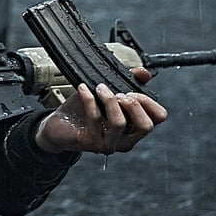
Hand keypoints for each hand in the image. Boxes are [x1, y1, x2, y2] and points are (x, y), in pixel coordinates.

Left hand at [36, 68, 167, 154]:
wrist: (57, 126)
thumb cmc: (83, 112)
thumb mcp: (107, 94)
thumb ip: (127, 82)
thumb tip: (144, 72)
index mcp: (134, 128)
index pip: (158, 118)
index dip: (149, 101)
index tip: (132, 90)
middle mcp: (125, 139)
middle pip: (146, 125)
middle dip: (134, 103)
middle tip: (118, 93)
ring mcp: (108, 143)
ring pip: (119, 123)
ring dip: (110, 100)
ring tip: (100, 89)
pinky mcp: (90, 142)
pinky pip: (94, 119)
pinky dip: (89, 100)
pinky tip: (83, 89)